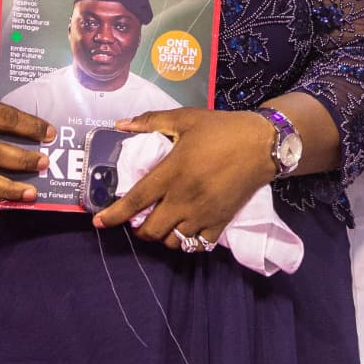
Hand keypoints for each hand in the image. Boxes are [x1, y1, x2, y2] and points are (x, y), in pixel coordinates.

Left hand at [92, 109, 275, 248]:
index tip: (100, 222)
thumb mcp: (185, 118)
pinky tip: (185, 229)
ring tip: (163, 223)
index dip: (115, 214)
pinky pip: (198, 244)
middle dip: (140, 229)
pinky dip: (187, 242)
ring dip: (163, 236)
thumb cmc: (222, 129)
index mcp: (172, 173)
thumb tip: (121, 124)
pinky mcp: (221, 221)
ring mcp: (204, 213)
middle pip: (152, 230)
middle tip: (139, 219)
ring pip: (173, 241)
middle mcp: (185, 198)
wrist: (263, 144)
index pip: (137, 200)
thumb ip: (151, 121)